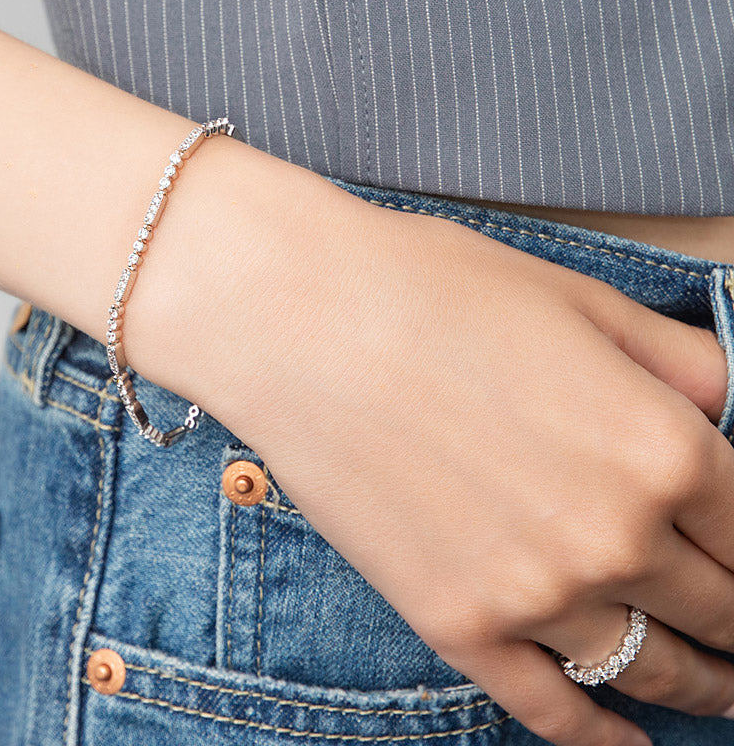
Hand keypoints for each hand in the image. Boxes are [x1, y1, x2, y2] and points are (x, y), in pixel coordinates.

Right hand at [165, 173, 733, 745]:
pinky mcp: (456, 622)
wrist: (299, 319)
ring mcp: (534, 591)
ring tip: (718, 689)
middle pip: (722, 612)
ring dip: (703, 686)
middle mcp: (616, 536)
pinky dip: (601, 737)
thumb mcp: (576, 302)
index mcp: (662, 447)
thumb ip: (677, 360)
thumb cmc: (432, 289)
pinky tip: (629, 740)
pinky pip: (552, 710)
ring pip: (654, 670)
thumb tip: (728, 401)